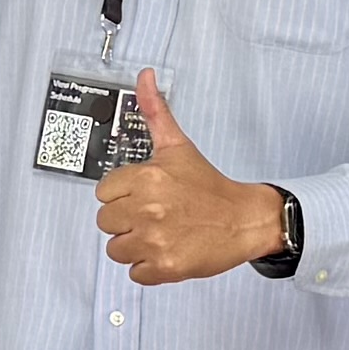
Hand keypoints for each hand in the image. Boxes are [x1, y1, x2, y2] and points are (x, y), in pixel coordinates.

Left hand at [94, 72, 283, 287]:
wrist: (244, 219)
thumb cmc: (209, 186)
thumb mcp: (178, 145)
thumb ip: (154, 110)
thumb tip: (144, 76)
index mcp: (146, 177)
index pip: (104, 193)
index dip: (123, 195)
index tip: (145, 195)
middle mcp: (147, 208)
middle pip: (106, 223)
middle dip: (127, 221)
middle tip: (155, 215)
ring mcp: (154, 240)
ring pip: (116, 250)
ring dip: (135, 246)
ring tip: (162, 233)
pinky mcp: (164, 266)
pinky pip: (135, 272)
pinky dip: (149, 267)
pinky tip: (168, 250)